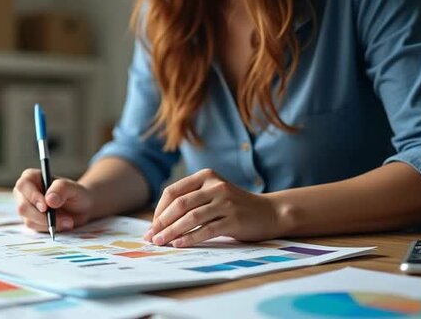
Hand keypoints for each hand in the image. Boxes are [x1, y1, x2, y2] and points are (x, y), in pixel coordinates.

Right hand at [13, 169, 93, 231]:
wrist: (80, 209)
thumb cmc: (75, 194)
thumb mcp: (73, 188)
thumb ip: (62, 189)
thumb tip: (49, 199)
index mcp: (31, 177)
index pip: (23, 185)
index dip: (32, 196)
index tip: (45, 207)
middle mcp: (24, 192)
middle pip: (23, 207)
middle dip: (43, 216)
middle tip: (65, 219)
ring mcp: (26, 208)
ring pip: (29, 220)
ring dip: (50, 223)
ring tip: (68, 221)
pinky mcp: (31, 221)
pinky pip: (36, 228)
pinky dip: (50, 228)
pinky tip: (63, 224)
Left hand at [143, 169, 286, 246]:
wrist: (269, 212)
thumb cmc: (234, 206)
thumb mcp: (212, 194)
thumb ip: (190, 200)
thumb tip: (159, 222)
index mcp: (206, 176)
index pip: (173, 192)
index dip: (159, 210)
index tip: (151, 226)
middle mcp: (215, 186)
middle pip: (180, 204)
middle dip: (162, 222)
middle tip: (151, 237)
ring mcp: (225, 202)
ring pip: (191, 217)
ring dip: (172, 231)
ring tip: (161, 242)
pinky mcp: (234, 219)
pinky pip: (207, 229)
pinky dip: (190, 238)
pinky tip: (179, 244)